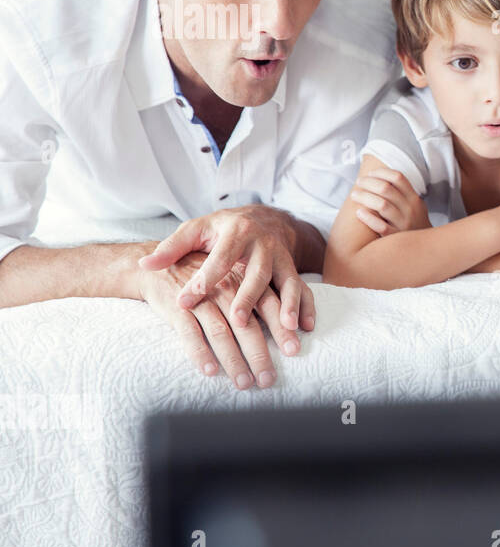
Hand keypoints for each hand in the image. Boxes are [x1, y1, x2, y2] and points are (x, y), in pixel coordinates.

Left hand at [137, 205, 314, 339]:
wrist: (264, 217)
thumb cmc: (222, 229)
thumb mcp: (195, 230)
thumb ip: (171, 248)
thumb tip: (144, 264)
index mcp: (235, 232)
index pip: (218, 259)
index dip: (202, 280)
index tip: (184, 302)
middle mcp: (262, 244)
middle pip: (257, 272)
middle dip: (248, 297)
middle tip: (237, 321)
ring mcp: (281, 257)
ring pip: (287, 282)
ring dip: (289, 305)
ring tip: (288, 328)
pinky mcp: (293, 269)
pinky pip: (304, 288)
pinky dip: (307, 307)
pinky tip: (306, 327)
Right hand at [137, 251, 298, 388]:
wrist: (161, 262)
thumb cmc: (208, 276)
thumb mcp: (235, 277)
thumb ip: (258, 298)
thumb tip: (292, 325)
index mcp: (245, 281)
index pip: (270, 306)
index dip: (282, 328)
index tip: (294, 352)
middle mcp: (227, 289)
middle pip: (248, 326)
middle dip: (259, 354)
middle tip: (268, 379)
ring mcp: (203, 299)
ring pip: (221, 333)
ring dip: (233, 360)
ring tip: (244, 383)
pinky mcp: (178, 307)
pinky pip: (190, 333)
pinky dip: (200, 353)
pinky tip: (210, 371)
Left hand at [351, 167, 429, 234]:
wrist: (423, 249)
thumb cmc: (412, 223)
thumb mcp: (414, 206)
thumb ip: (401, 193)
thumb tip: (379, 176)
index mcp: (414, 199)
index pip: (398, 178)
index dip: (381, 173)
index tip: (370, 173)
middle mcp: (410, 210)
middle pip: (386, 188)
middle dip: (369, 182)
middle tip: (358, 182)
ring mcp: (403, 224)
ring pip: (382, 205)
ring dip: (364, 197)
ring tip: (354, 195)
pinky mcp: (395, 238)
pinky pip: (381, 226)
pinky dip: (369, 218)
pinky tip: (359, 213)